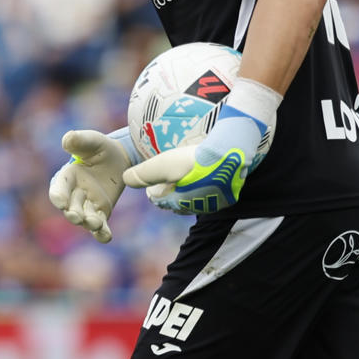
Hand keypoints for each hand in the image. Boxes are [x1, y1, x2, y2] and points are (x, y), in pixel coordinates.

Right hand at [48, 128, 132, 243]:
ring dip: (88, 223)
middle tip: (78, 217)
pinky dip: (102, 234)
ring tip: (95, 224)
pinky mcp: (102, 212)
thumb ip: (79, 140)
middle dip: (73, 214)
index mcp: (68, 177)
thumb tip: (67, 139)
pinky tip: (106, 237)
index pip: (59, 189)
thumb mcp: (92, 141)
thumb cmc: (101, 148)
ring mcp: (88, 205)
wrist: (119, 158)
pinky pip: (101, 226)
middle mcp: (75, 194)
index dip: (58, 196)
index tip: (60, 202)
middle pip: (70, 208)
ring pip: (85, 218)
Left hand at [124, 79, 279, 215]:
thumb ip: (142, 174)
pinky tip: (209, 164)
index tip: (151, 185)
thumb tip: (125, 180)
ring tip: (187, 172)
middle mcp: (200, 205)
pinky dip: (209, 178)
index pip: (161, 202)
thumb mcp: (162, 164)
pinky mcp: (233, 190)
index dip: (154, 193)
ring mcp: (218, 200)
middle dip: (172, 192)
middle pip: (181, 201)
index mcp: (182, 203)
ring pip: (200, 195)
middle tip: (167, 179)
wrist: (233, 152)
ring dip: (192, 186)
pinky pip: (217, 185)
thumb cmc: (194, 159)